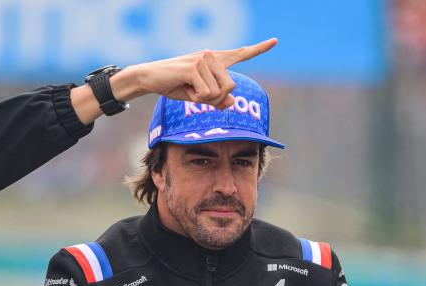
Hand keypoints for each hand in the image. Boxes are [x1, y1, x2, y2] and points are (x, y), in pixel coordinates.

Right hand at [70, 38, 276, 122]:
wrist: (150, 78)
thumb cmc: (175, 86)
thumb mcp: (199, 96)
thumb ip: (217, 99)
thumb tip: (232, 103)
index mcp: (215, 60)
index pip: (240, 54)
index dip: (259, 48)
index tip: (275, 41)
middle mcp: (212, 56)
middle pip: (230, 87)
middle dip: (215, 98)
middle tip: (196, 94)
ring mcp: (204, 59)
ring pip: (218, 92)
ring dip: (203, 98)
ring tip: (188, 89)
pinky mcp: (195, 66)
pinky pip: (206, 93)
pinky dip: (195, 97)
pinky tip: (184, 87)